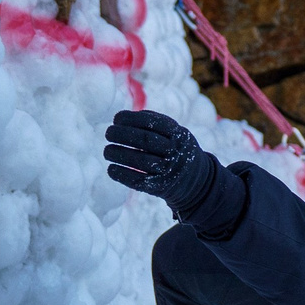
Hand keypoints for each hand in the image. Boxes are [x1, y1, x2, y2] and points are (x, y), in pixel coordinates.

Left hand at [104, 109, 221, 216]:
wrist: (197, 180)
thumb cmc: (177, 149)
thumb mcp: (175, 132)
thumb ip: (153, 122)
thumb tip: (121, 118)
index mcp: (179, 134)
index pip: (153, 122)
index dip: (132, 119)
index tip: (116, 118)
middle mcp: (176, 152)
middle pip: (145, 140)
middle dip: (122, 135)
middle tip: (108, 133)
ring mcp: (169, 171)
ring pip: (141, 161)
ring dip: (119, 154)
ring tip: (107, 151)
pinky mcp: (161, 187)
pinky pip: (139, 180)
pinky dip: (122, 175)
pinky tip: (111, 169)